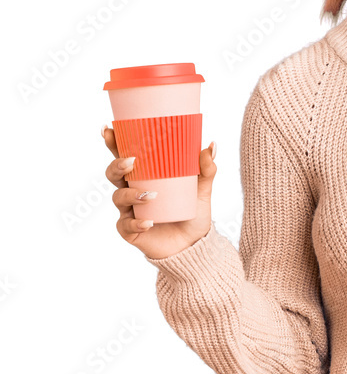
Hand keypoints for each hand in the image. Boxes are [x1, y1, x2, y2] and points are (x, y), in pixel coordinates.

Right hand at [101, 125, 217, 258]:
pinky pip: (127, 226)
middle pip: (113, 174)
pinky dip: (137, 223)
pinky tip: (148, 222)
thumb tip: (211, 145)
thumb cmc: (193, 213)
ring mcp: (129, 211)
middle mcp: (131, 191)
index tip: (108, 128)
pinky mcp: (131, 231)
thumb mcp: (202, 189)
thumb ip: (206, 169)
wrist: (195, 244)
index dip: (113, 143)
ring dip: (132, 194)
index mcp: (143, 176)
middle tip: (131, 162)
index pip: (124, 156)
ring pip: (118, 197)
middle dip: (117, 166)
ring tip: (151, 195)